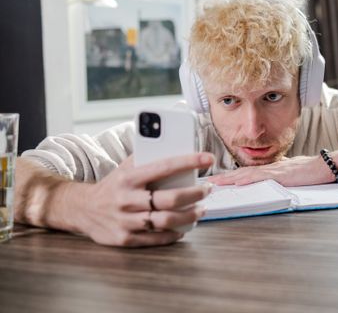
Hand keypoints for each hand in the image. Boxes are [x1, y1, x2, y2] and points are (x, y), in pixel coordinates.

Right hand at [72, 152, 213, 246]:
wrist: (81, 209)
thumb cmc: (113, 185)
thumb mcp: (125, 167)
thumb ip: (148, 158)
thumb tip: (177, 145)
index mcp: (128, 178)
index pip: (164, 167)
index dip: (189, 162)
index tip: (208, 159)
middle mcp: (127, 200)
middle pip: (170, 199)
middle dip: (195, 194)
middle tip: (207, 189)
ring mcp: (125, 221)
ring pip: (166, 221)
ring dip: (190, 215)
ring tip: (201, 209)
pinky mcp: (124, 239)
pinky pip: (156, 238)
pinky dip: (174, 233)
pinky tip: (184, 227)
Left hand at [206, 155, 334, 186]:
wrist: (324, 166)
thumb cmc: (311, 171)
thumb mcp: (291, 174)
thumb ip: (280, 175)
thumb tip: (271, 179)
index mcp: (271, 169)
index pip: (247, 173)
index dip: (231, 176)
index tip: (217, 180)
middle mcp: (269, 168)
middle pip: (242, 172)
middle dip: (223, 177)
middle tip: (207, 181)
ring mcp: (274, 170)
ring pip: (246, 174)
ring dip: (230, 178)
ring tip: (215, 183)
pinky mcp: (280, 174)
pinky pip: (259, 176)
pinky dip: (246, 179)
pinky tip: (236, 182)